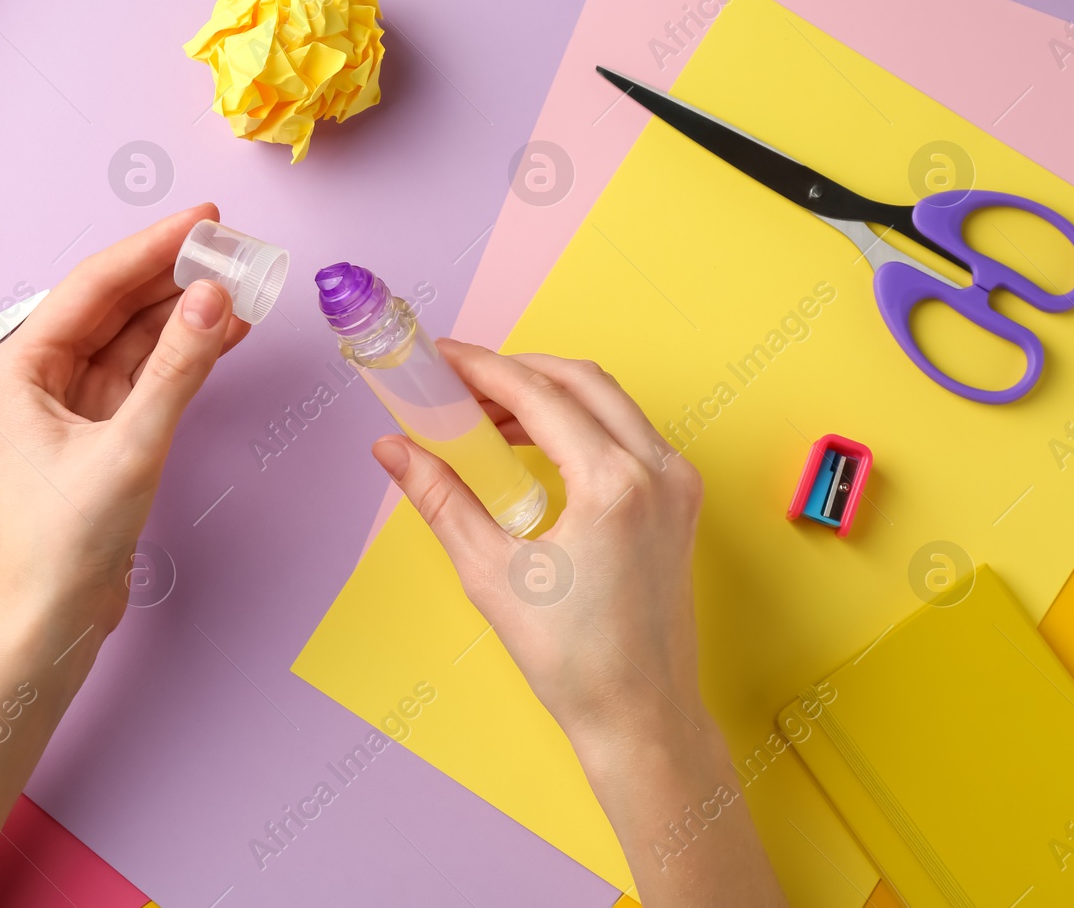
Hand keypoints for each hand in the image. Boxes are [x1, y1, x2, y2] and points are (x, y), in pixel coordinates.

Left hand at [0, 203, 246, 636]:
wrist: (54, 618)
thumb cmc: (65, 542)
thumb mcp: (131, 447)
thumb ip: (177, 369)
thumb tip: (213, 299)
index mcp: (23, 366)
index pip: (96, 285)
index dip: (154, 247)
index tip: (205, 220)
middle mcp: (43, 375)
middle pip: (117, 302)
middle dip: (176, 274)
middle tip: (234, 248)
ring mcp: (75, 402)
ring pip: (138, 335)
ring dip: (187, 311)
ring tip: (242, 285)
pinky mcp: (104, 430)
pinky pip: (149, 371)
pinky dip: (187, 352)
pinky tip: (226, 333)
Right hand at [371, 342, 786, 904]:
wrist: (641, 715)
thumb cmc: (573, 660)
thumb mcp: (490, 573)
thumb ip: (441, 497)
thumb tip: (393, 449)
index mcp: (614, 485)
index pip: (538, 394)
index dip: (481, 368)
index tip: (440, 358)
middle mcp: (658, 471)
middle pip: (579, 380)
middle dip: (514, 371)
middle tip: (458, 383)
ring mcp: (677, 483)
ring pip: (607, 401)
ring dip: (546, 394)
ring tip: (484, 416)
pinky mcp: (680, 500)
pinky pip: (625, 432)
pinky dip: (577, 422)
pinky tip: (531, 444)